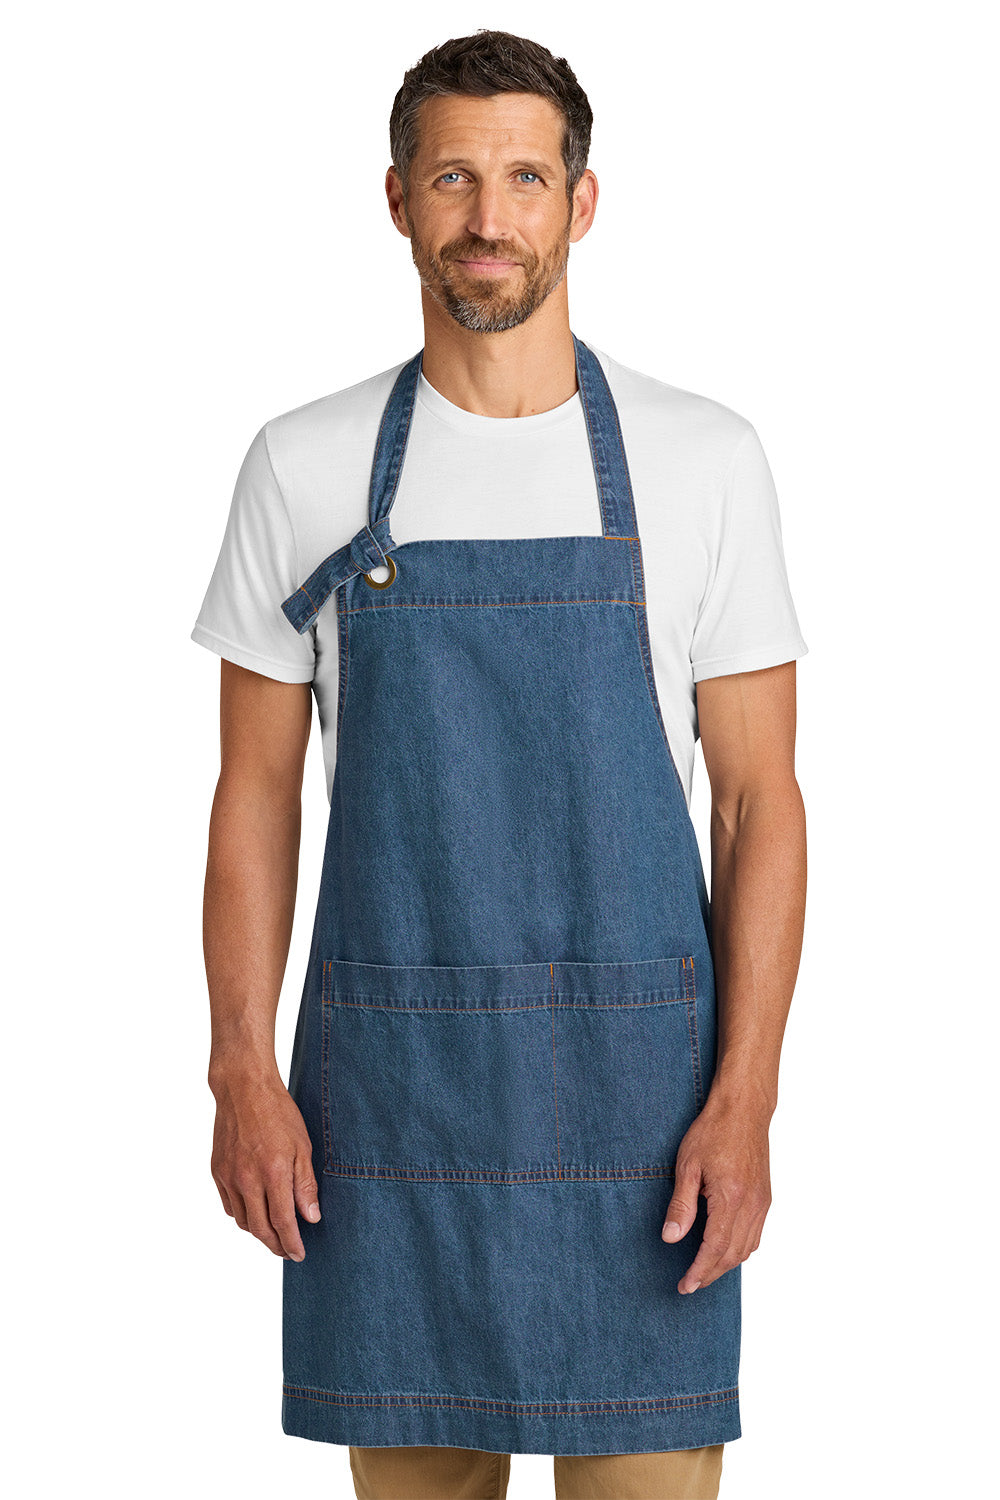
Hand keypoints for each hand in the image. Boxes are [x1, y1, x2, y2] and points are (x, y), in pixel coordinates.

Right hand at [210, 1066, 321, 1260]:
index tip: (299, 1254)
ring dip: (259, 1233)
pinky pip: (230, 1206)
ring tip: (274, 1234)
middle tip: (287, 1252)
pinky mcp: (217, 1171)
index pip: (282, 1222)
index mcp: (272, 1173)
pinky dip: (243, 1216)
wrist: (243, 1089)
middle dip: (275, 1245)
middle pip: (260, 1229)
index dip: (291, 1243)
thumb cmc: (278, 1113)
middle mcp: (247, 1179)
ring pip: (242, 1221)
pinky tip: (255, 1213)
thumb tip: (311, 1217)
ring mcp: (229, 1177)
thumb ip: (305, 1184)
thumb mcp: (302, 1145)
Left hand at [661, 1090, 771, 1292]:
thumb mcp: (687, 1165)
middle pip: (732, 1255)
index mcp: (731, 1197)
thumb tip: (671, 1237)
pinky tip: (724, 1251)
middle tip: (689, 1285)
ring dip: (725, 1265)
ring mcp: (762, 1203)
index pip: (715, 1248)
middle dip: (710, 1274)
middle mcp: (752, 1205)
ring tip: (703, 1272)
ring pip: (747, 1249)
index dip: (699, 1271)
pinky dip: (739, 1250)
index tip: (685, 1286)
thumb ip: (681, 1205)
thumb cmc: (713, 1131)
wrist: (744, 1110)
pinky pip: (755, 1236)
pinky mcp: (765, 1198)